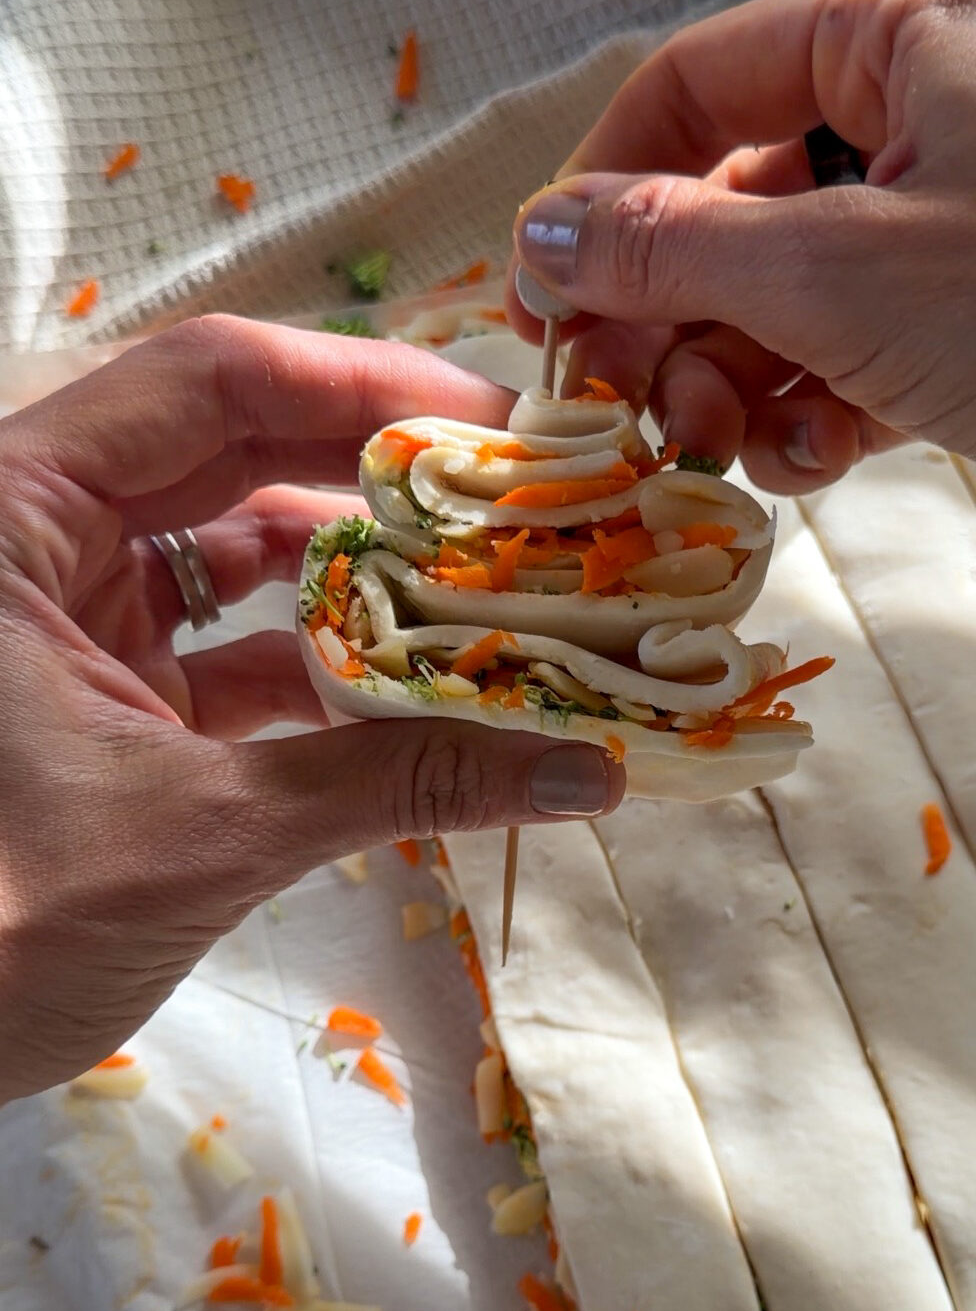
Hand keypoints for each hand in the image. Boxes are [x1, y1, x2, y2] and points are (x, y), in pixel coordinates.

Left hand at [0, 316, 621, 1100]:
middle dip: (385, 469)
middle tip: (522, 495)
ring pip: (248, 548)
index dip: (363, 383)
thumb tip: (584, 770)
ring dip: (369, 570)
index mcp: (15, 514)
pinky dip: (335, 666)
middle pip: (240, 446)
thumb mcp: (204, 835)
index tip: (497, 423)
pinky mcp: (113, 696)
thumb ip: (397, 786)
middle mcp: (42, 538)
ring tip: (495, 585)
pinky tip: (429, 691)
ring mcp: (78, 618)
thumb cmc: (1, 927)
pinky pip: (243, 646)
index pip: (211, 383)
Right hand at [510, 0, 975, 587]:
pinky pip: (872, 347)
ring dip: (747, 379)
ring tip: (737, 447)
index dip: (600, 201)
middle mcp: (946, 100)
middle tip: (632, 412)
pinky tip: (822, 459)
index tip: (543, 311)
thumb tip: (539, 234)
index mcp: (913, 24)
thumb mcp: (848, 272)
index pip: (695, 88)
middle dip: (676, 316)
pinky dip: (827, 407)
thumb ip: (678, 248)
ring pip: (801, 291)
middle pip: (741, 200)